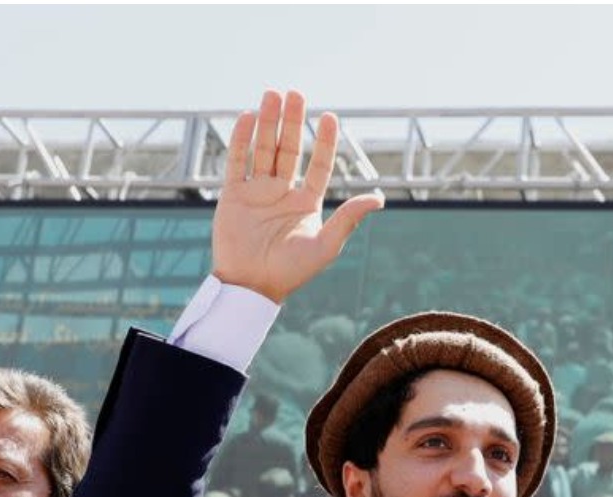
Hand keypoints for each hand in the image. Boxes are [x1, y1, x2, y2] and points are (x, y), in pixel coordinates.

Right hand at [211, 89, 384, 302]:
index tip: (330, 117)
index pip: (318, 164)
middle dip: (292, 121)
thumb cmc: (291, 272)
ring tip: (271, 95)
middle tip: (295, 93)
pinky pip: (237, 162)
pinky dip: (240, 140)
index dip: (324, 141)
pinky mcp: (233, 196)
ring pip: (263, 149)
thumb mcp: (326, 245)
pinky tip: (246, 117)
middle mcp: (282, 192)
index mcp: (306, 202)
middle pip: (288, 149)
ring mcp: (257, 192)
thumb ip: (348, 218)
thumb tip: (379, 198)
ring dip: (267, 122)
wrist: (252, 287)